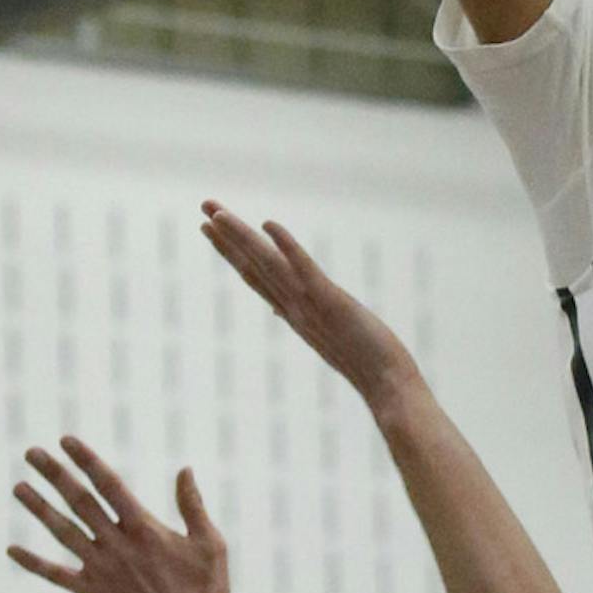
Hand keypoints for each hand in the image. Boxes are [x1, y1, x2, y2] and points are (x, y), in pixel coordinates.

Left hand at [10, 439, 233, 592]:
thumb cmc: (207, 588)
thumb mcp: (210, 543)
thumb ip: (193, 506)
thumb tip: (185, 469)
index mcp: (145, 529)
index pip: (109, 485)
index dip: (86, 461)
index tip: (66, 440)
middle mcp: (118, 546)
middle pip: (80, 501)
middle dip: (55, 475)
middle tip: (31, 452)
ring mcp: (102, 570)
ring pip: (63, 532)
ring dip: (39, 508)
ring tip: (18, 487)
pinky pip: (56, 576)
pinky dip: (33, 563)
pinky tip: (11, 549)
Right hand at [202, 210, 419, 419]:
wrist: (388, 387)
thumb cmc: (366, 363)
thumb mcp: (327, 337)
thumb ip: (302, 318)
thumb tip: (278, 310)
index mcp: (293, 313)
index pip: (254, 276)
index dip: (231, 251)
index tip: (211, 226)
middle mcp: (294, 308)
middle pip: (252, 266)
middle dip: (226, 236)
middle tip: (204, 205)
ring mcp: (309, 305)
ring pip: (269, 265)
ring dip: (242, 237)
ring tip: (217, 213)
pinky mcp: (331, 302)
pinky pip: (305, 270)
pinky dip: (287, 247)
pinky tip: (268, 223)